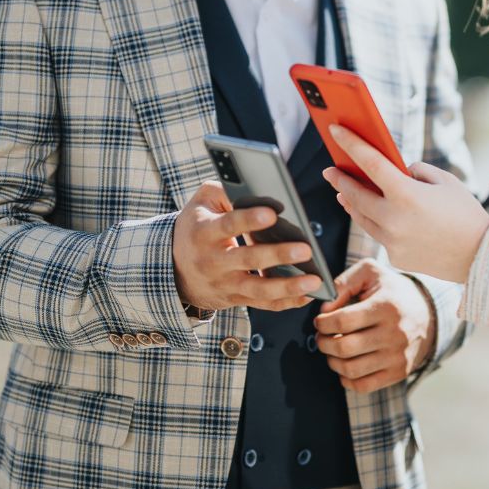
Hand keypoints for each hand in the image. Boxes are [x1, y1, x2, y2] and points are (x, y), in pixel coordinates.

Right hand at [173, 181, 321, 311]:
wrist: (173, 269)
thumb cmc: (196, 226)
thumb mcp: (200, 202)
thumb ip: (225, 188)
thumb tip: (258, 184)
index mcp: (204, 232)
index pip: (228, 225)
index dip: (249, 220)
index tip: (273, 213)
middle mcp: (213, 261)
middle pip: (248, 259)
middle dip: (278, 255)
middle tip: (306, 250)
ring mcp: (224, 283)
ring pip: (258, 289)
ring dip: (288, 286)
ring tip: (315, 280)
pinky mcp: (235, 299)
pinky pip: (263, 304)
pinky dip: (287, 301)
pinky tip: (308, 294)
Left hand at [313, 260, 433, 392]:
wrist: (428, 313)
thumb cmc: (393, 291)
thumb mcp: (370, 273)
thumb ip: (343, 283)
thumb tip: (324, 309)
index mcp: (386, 306)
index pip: (342, 321)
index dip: (323, 323)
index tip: (320, 321)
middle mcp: (394, 333)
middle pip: (344, 347)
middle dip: (323, 343)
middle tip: (322, 336)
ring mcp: (397, 356)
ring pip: (351, 370)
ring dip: (332, 361)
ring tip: (332, 350)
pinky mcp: (398, 372)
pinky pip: (364, 386)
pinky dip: (346, 379)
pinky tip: (345, 366)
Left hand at [322, 125, 488, 283]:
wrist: (480, 256)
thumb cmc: (465, 213)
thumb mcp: (444, 181)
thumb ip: (416, 171)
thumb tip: (397, 173)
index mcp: (407, 194)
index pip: (370, 163)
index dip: (350, 144)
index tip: (336, 131)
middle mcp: (394, 219)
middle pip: (356, 195)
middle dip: (340, 181)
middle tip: (330, 171)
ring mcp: (392, 241)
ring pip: (362, 218)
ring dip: (350, 203)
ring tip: (343, 192)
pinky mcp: (395, 257)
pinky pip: (379, 235)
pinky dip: (375, 222)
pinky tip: (372, 214)